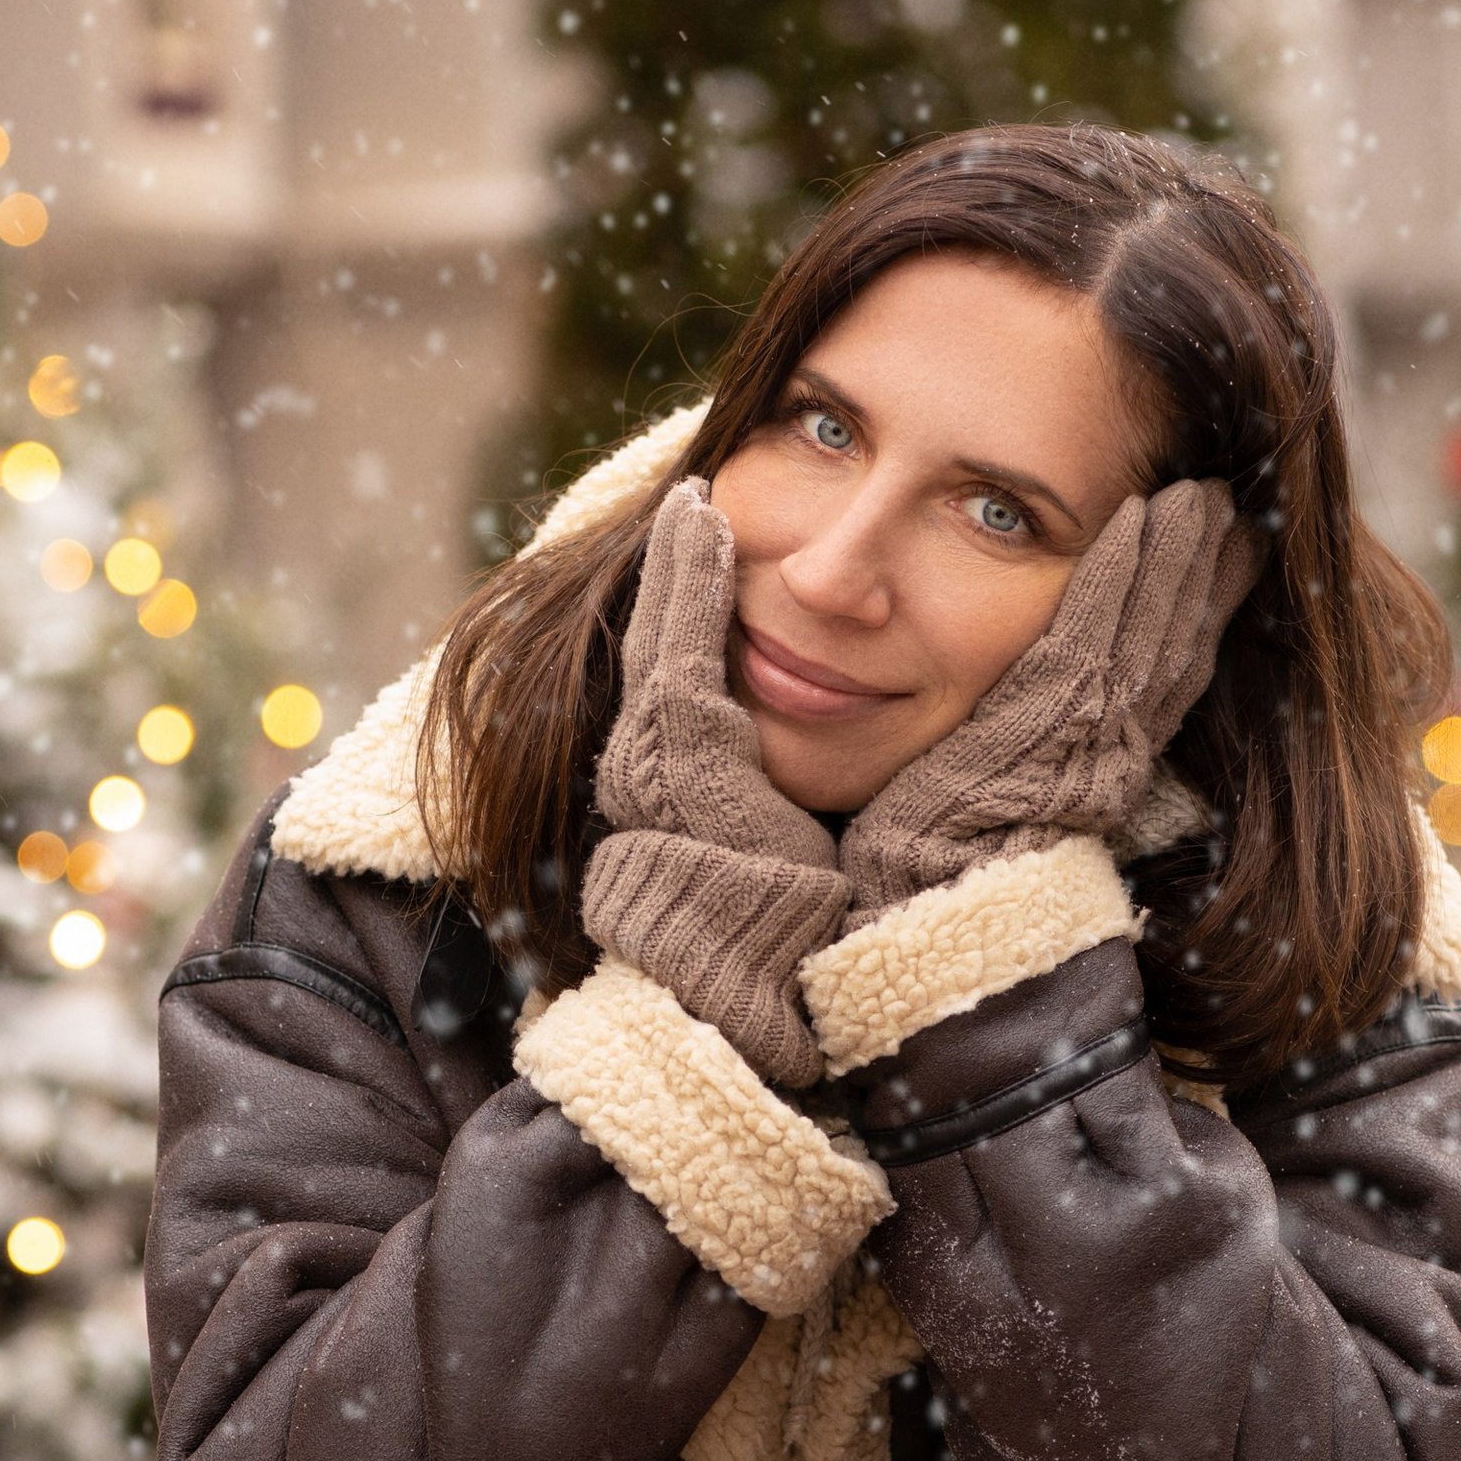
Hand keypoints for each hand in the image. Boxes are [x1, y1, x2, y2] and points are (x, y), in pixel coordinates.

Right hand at [583, 480, 848, 1083]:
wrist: (756, 964)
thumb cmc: (782, 915)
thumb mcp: (781, 836)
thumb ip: (776, 789)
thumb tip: (814, 768)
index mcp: (674, 781)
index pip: (679, 672)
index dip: (688, 605)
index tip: (708, 543)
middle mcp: (646, 759)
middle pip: (660, 640)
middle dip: (675, 569)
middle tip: (694, 499)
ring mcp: (653, 748)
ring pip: (664, 629)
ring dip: (682, 557)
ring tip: (698, 496)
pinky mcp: (677, 741)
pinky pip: (680, 638)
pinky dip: (690, 576)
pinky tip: (707, 523)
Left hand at [838, 478, 1261, 925]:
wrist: (935, 897)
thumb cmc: (953, 853)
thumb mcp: (1011, 791)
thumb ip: (1034, 743)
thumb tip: (1037, 715)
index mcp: (1109, 762)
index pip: (1169, 673)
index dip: (1203, 612)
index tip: (1231, 556)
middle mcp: (1116, 743)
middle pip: (1177, 640)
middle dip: (1208, 571)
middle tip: (1228, 505)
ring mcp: (1089, 724)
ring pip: (1151, 624)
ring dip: (1180, 553)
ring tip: (1199, 494)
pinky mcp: (1052, 710)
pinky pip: (1096, 625)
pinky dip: (1122, 568)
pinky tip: (1137, 516)